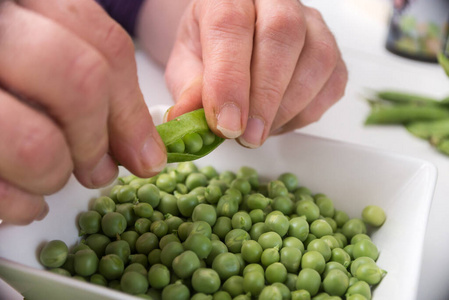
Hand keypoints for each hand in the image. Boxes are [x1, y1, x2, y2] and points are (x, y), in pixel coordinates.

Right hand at [0, 0, 165, 224]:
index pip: (104, 47)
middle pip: (81, 84)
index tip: (145, 152)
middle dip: (96, 142)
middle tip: (98, 170)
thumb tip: (144, 151)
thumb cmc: (3, 70)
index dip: (131, 111)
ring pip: (36, 144)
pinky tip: (22, 200)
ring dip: (54, 175)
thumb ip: (90, 83)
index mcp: (22, 3)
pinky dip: (17, 205)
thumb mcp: (38, 50)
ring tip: (50, 177)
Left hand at [158, 0, 346, 147]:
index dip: (230, 79)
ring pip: (317, 59)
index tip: (226, 124)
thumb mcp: (186, 67)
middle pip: (283, 34)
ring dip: (288, 108)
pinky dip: (305, 113)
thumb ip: (189, 91)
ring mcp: (311, 23)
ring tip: (258, 132)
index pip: (231, 25)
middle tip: (247, 136)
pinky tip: (278, 122)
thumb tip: (188, 120)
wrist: (233, 42)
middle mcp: (275, 1)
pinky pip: (332, 84)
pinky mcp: (332, 51)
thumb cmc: (209, 51)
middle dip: (265, 96)